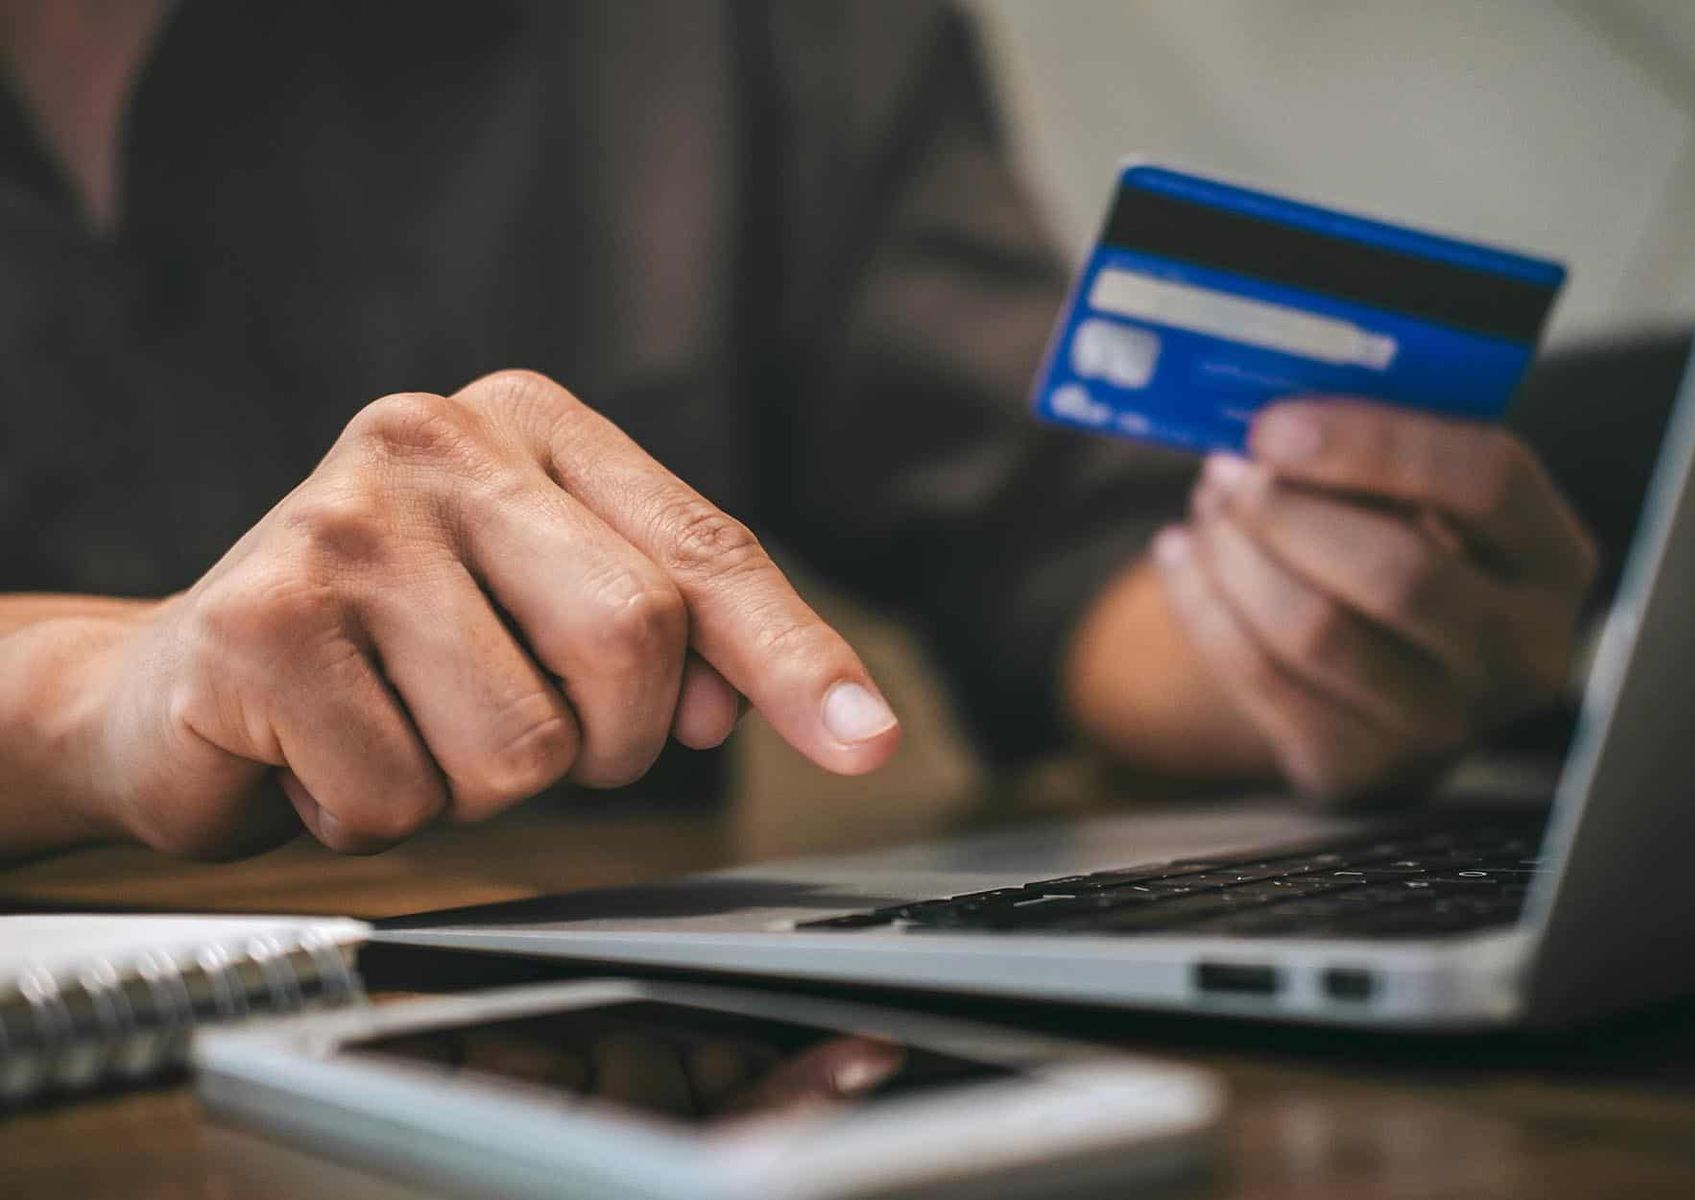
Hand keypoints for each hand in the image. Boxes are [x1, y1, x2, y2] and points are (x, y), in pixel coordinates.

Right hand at [76, 370, 898, 856]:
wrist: (182, 687)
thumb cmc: (393, 651)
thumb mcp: (542, 613)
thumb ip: (663, 639)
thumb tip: (730, 704)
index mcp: (530, 424)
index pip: (703, 549)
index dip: (793, 654)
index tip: (868, 741)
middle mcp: (435, 438)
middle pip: (632, 639)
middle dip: (602, 740)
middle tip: (520, 728)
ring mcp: (342, 520)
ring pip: (524, 745)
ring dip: (477, 788)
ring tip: (404, 726)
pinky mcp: (262, 619)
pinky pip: (403, 800)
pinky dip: (377, 815)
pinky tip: (324, 751)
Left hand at [1153, 398, 1596, 799]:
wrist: (1394, 677)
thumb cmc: (1409, 548)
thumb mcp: (1429, 498)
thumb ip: (1382, 452)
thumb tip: (1276, 411)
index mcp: (1555, 560)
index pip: (1488, 482)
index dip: (1374, 443)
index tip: (1278, 424)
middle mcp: (1520, 654)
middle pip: (1397, 572)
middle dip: (1289, 511)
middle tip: (1228, 468)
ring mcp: (1442, 725)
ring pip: (1316, 632)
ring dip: (1237, 555)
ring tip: (1208, 505)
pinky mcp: (1356, 766)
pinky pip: (1259, 678)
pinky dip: (1203, 604)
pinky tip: (1181, 554)